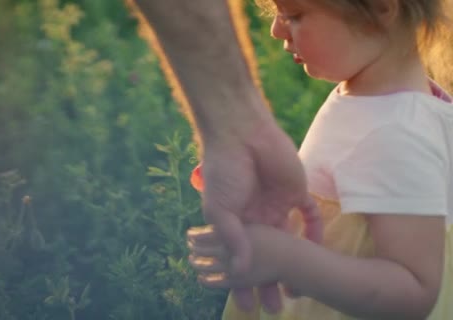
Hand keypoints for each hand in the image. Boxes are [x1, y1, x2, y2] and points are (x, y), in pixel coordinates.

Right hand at [196, 121, 321, 311]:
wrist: (241, 135)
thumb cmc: (224, 171)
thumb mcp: (218, 209)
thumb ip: (231, 239)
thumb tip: (242, 270)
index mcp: (236, 223)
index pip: (240, 259)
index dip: (240, 283)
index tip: (246, 306)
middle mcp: (258, 219)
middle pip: (267, 258)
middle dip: (269, 283)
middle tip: (276, 309)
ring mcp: (278, 207)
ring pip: (290, 244)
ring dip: (295, 266)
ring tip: (298, 292)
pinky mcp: (297, 193)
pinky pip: (311, 217)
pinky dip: (316, 234)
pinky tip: (320, 254)